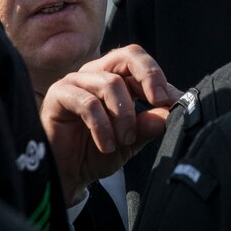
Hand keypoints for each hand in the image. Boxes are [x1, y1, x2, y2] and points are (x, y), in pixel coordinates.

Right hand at [40, 45, 181, 206]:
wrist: (68, 175)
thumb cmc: (96, 152)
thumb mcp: (132, 140)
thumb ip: (149, 124)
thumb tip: (171, 111)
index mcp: (115, 78)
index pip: (140, 63)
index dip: (160, 80)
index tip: (172, 103)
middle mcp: (96, 74)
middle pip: (127, 56)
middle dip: (149, 76)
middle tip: (158, 101)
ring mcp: (76, 81)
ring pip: (110, 83)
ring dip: (124, 116)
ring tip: (124, 140)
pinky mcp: (58, 95)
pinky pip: (87, 102)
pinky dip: (102, 126)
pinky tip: (106, 145)